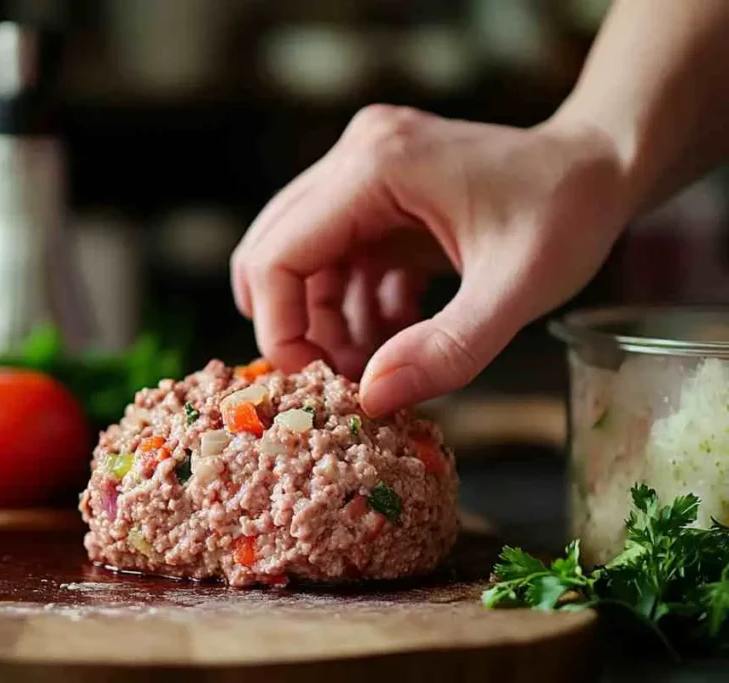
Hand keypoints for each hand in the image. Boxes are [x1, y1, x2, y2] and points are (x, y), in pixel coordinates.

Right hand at [231, 105, 631, 415]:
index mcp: (376, 167)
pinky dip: (356, 308)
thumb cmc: (570, 213)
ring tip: (378, 368)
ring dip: (328, 324)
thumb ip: (447, 349)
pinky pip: (338, 262)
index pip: (278, 256)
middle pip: (276, 256)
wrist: (601, 166)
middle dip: (298, 329)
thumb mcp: (518, 290)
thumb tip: (372, 401)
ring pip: (303, 264)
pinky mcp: (376, 196)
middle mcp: (356, 157)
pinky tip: (399, 336)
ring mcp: (363, 173)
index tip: (314, 387)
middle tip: (339, 383)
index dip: (280, 329)